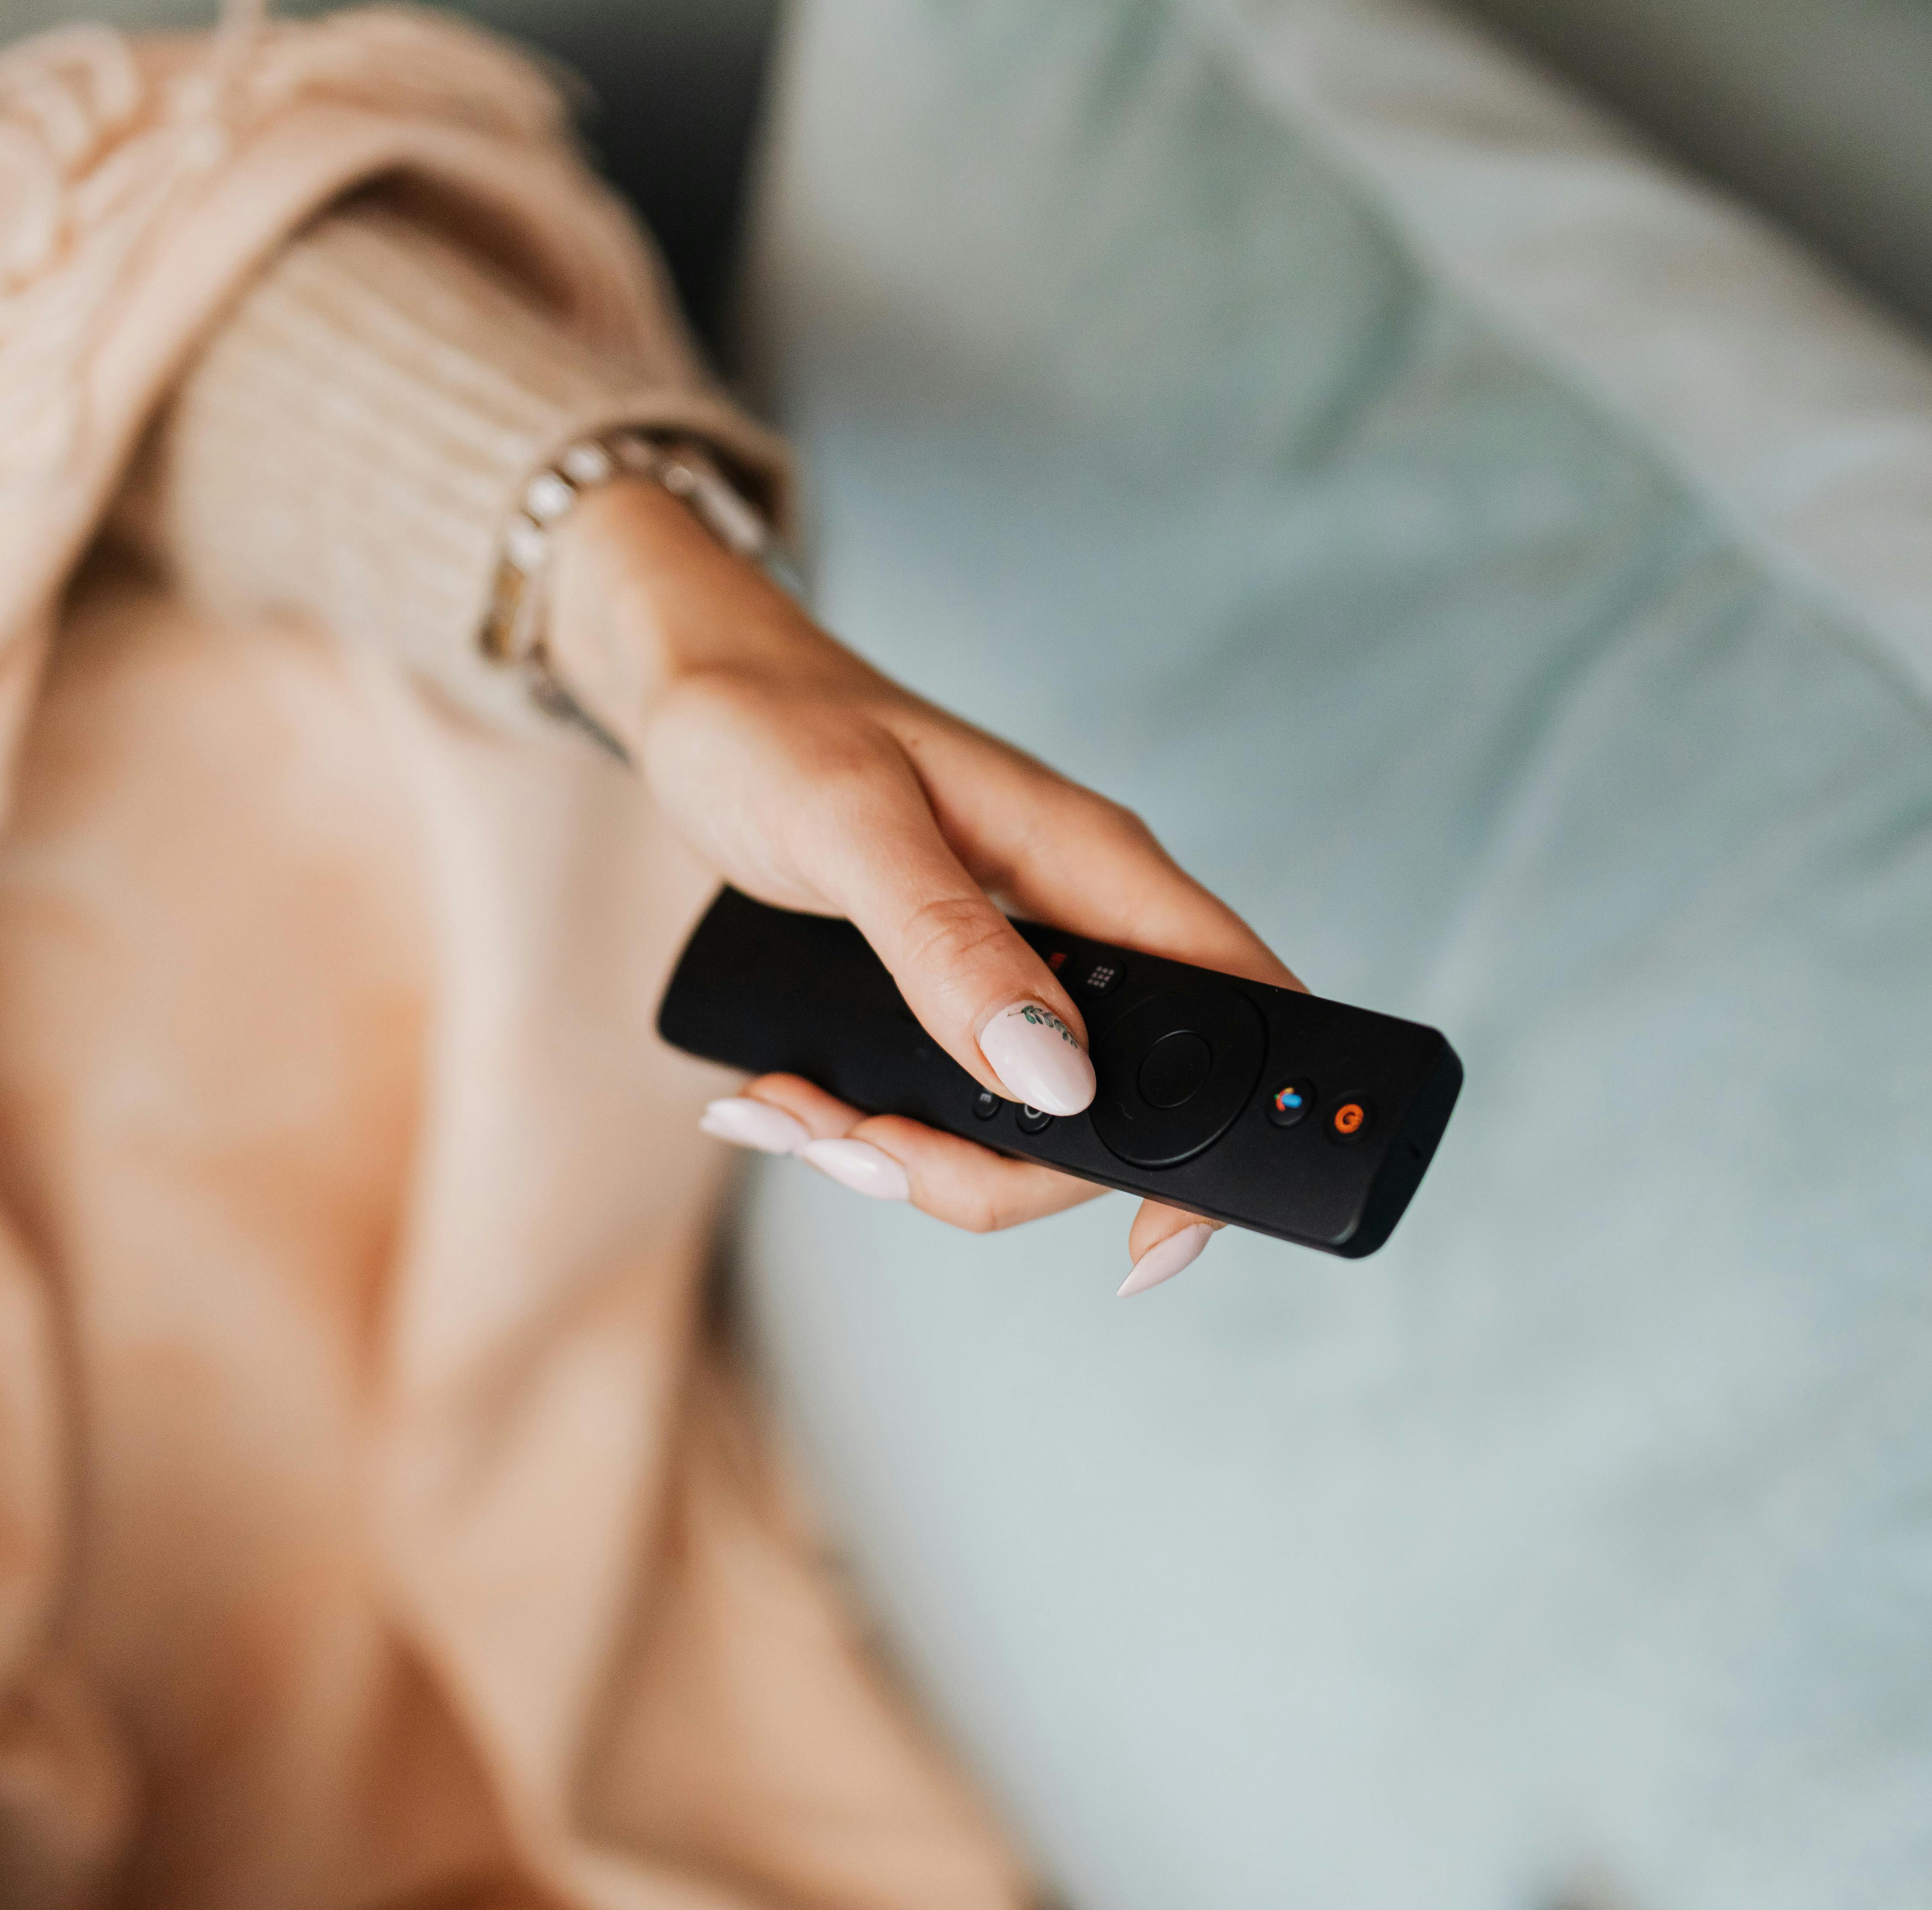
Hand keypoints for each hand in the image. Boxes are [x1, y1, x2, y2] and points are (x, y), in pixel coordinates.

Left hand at [544, 480, 1296, 1294]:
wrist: (694, 684)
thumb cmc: (769, 723)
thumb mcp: (850, 829)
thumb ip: (950, 949)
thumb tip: (1055, 1080)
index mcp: (1095, 864)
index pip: (1237, 1011)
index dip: (1223, 1145)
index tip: (1146, 1247)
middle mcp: (1075, 923)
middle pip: (1108, 1114)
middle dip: (989, 1169)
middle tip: (865, 1151)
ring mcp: (1014, 964)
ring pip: (1018, 1126)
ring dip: (904, 1154)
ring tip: (796, 1116)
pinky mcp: (949, 991)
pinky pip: (944, 1101)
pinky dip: (864, 1126)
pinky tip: (788, 1099)